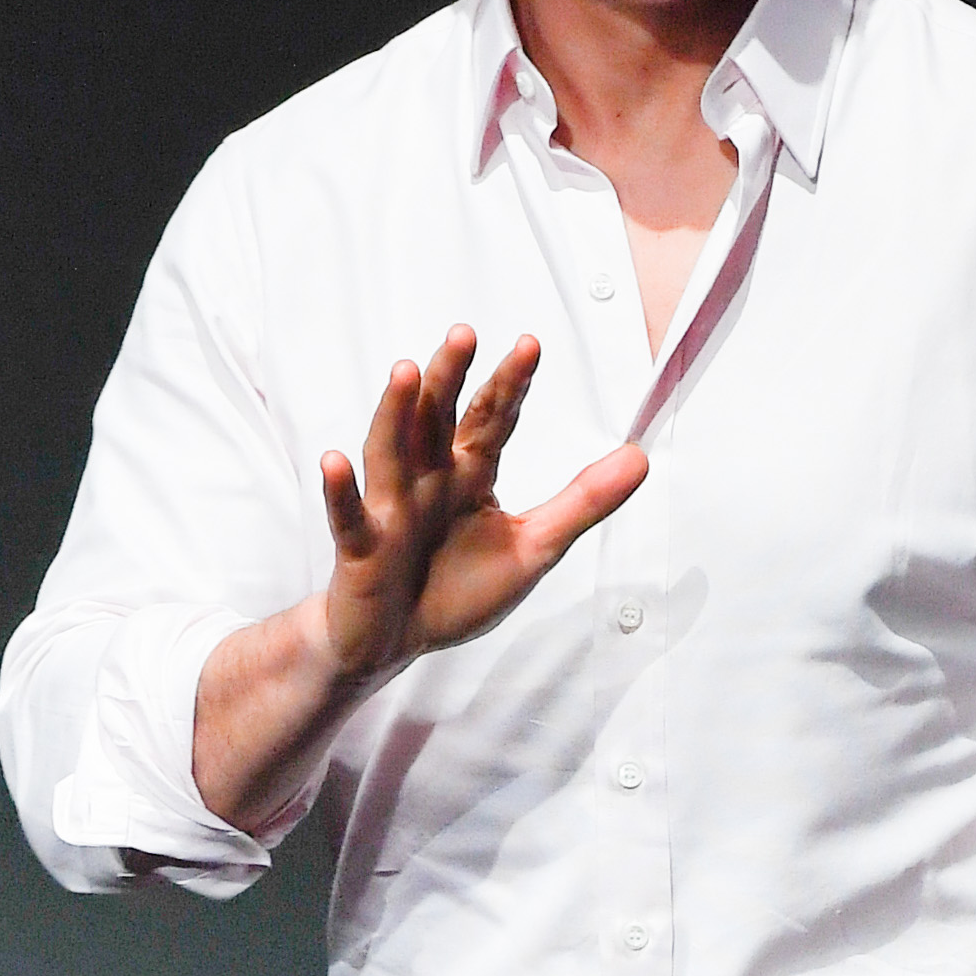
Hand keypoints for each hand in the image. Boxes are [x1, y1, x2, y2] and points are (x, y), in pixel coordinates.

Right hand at [319, 326, 646, 678]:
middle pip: (437, 420)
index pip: (490, 420)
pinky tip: (334, 462)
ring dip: (395, 413)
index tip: (530, 345)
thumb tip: (640, 458)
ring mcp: (390, 511)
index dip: (509, 385)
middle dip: (450, 378)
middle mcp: (427, 481)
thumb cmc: (455, 589)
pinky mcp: (360, 550)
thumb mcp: (534, 547)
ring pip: (390, 454)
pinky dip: (341, 493)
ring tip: (405, 372)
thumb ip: (583, 502)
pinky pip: (350, 519)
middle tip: (464, 334)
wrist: (395, 641)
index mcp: (469, 475)